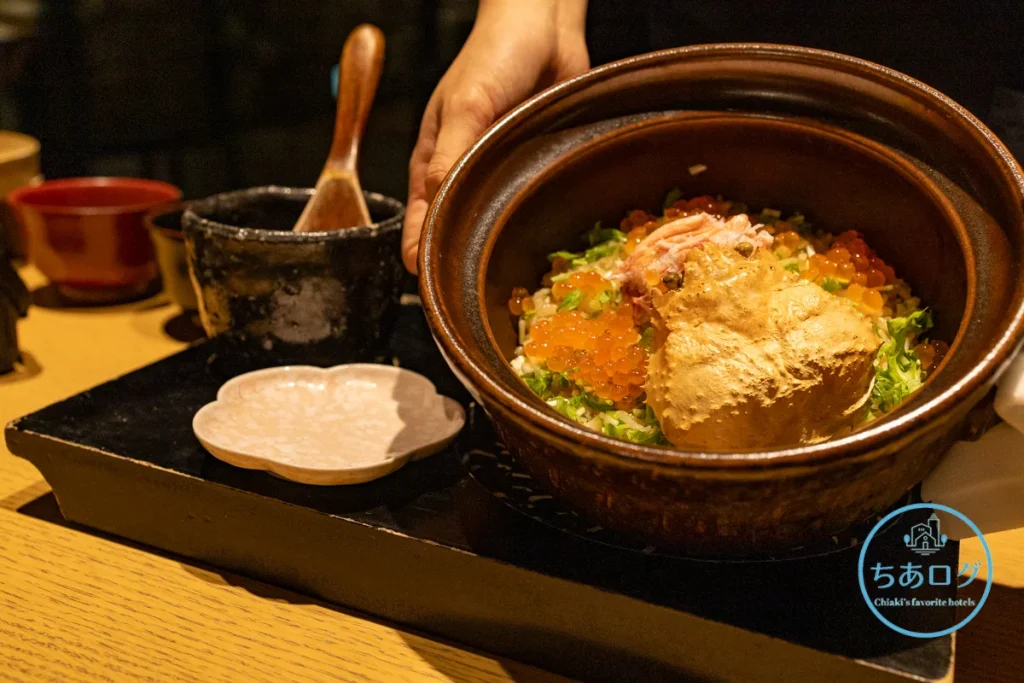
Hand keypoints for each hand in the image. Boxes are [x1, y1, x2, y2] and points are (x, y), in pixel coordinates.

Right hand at [402, 0, 588, 272]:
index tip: (439, 295)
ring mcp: (495, 173)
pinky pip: (523, 202)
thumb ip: (450, 155)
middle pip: (452, 234)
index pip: (417, 227)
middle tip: (480, 302)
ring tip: (510, 284)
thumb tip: (432, 207)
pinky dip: (526, 221)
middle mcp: (460, 174)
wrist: (544, 25)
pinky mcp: (528, 166)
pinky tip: (540, 246)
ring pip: (489, 222)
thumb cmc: (495, 56)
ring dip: (496, 245)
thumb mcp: (467, 105)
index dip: (424, 262)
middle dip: (460, 264)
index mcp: (432, 163)